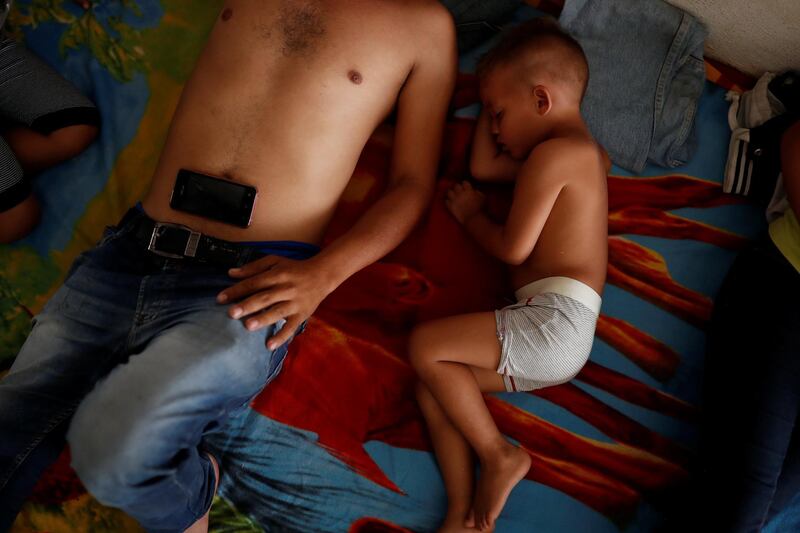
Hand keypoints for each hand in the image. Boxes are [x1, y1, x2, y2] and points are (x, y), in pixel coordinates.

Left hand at [216, 255, 333, 349]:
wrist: (322, 275)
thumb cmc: (294, 268)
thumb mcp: (275, 261)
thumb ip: (253, 267)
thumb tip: (231, 273)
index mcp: (277, 274)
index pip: (255, 282)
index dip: (238, 290)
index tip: (220, 298)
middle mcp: (286, 288)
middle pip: (265, 297)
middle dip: (248, 305)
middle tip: (231, 313)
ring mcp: (295, 303)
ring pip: (278, 312)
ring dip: (263, 319)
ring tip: (248, 326)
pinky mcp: (302, 315)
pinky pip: (291, 327)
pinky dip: (281, 337)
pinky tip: (269, 345)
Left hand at [445, 180, 485, 223]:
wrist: (473, 218)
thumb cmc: (480, 208)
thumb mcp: (482, 197)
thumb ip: (478, 192)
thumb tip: (475, 190)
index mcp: (468, 190)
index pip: (464, 182)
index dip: (465, 184)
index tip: (466, 186)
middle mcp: (460, 193)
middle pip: (456, 186)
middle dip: (458, 188)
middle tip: (459, 191)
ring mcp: (454, 199)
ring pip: (449, 192)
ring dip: (452, 193)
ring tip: (453, 196)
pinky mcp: (450, 206)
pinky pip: (446, 201)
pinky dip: (448, 201)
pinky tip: (450, 203)